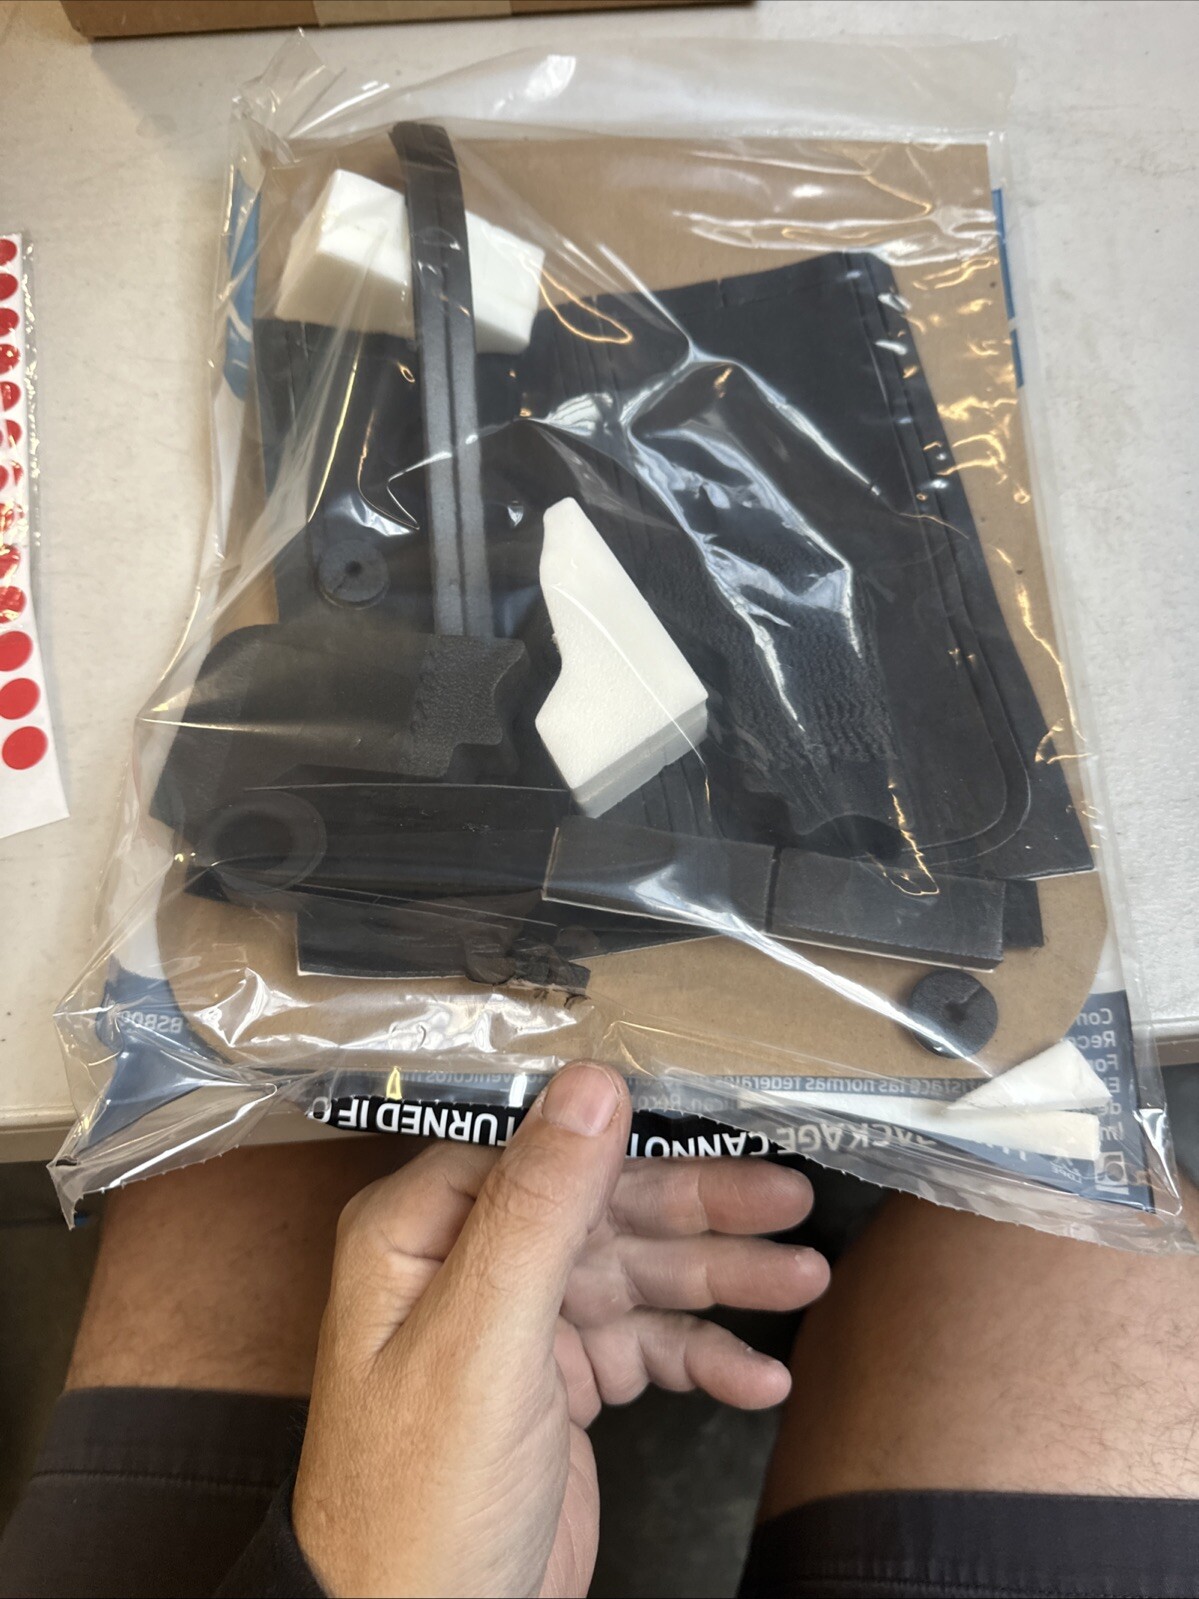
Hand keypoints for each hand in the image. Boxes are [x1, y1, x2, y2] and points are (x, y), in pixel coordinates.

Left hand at [293, 1062, 827, 1597]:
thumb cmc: (418, 1506)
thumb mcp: (484, 1340)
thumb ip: (540, 1207)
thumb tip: (590, 1086)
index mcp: (422, 1231)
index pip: (542, 1151)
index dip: (632, 1140)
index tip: (719, 1128)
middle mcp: (469, 1266)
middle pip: (603, 1208)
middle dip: (700, 1210)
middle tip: (788, 1200)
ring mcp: (518, 1327)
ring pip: (636, 1275)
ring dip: (721, 1280)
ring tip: (804, 1280)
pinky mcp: (559, 1387)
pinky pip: (645, 1349)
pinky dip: (703, 1358)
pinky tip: (758, 1379)